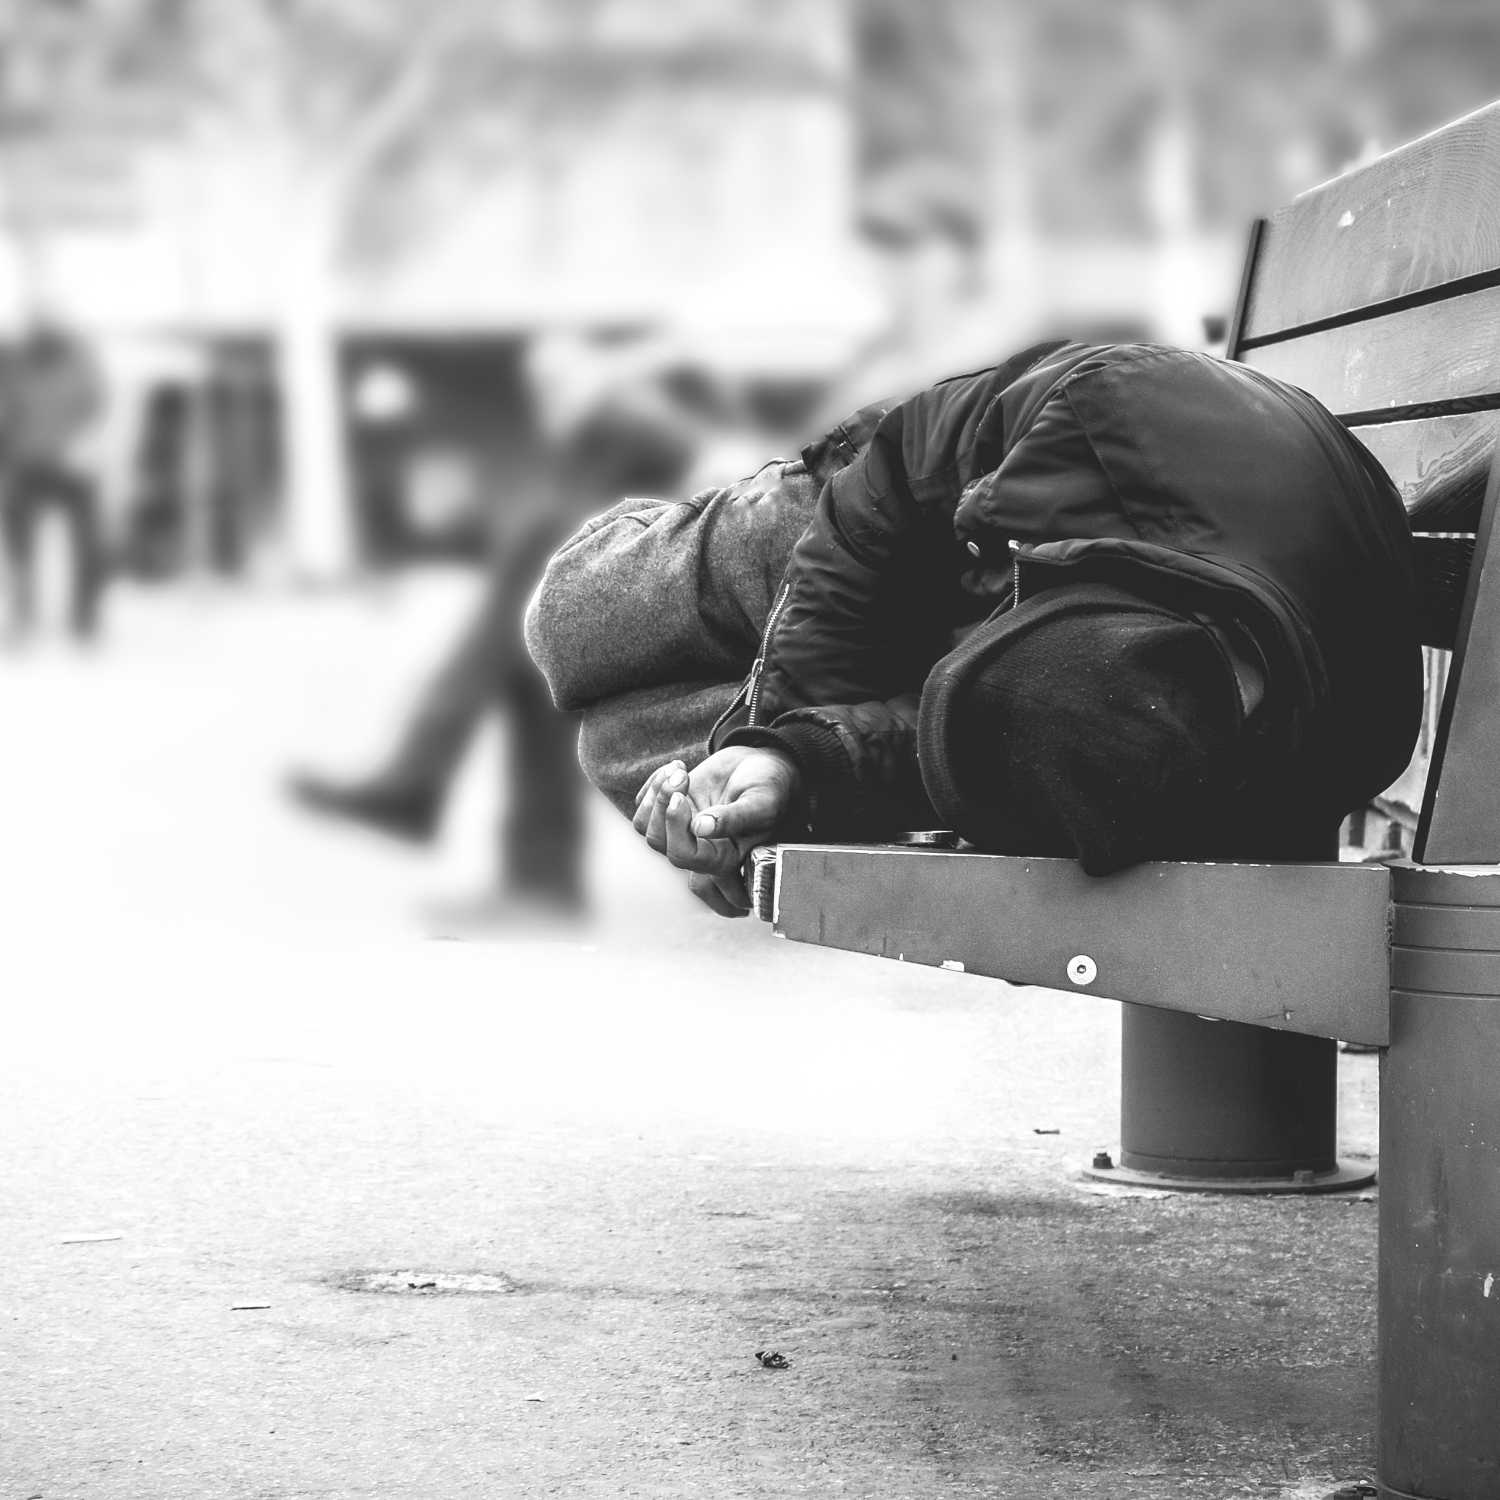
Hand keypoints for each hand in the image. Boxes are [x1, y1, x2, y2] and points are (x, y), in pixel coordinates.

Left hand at [632, 746, 803, 914]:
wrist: (764, 764)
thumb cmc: (771, 787)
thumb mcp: (761, 802)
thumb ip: (735, 818)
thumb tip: (701, 828)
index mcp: (723, 856)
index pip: (686, 857)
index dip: (677, 830)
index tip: (682, 797)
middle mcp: (699, 847)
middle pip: (661, 843)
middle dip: (663, 807)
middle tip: (682, 777)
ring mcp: (682, 829)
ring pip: (647, 827)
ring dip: (656, 793)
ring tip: (679, 770)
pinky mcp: (671, 809)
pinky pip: (643, 804)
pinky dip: (654, 782)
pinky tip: (678, 766)